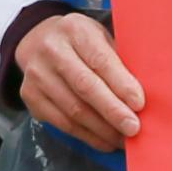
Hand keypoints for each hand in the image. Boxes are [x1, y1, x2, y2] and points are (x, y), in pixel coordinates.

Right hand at [15, 13, 145, 148]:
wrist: (38, 41)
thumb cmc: (81, 42)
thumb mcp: (100, 38)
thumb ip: (117, 61)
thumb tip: (140, 97)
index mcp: (75, 30)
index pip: (100, 60)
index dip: (120, 84)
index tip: (139, 104)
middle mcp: (51, 50)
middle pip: (85, 87)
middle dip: (112, 111)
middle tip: (133, 128)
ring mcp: (37, 75)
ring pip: (73, 110)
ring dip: (102, 129)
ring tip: (123, 138)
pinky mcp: (30, 97)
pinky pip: (62, 123)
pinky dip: (87, 136)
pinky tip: (104, 140)